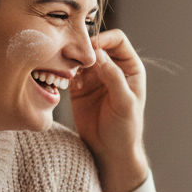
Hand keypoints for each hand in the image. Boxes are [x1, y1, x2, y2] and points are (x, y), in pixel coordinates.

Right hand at [69, 29, 149, 191]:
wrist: (110, 152)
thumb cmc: (125, 129)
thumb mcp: (124, 103)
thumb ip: (113, 77)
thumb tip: (98, 54)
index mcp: (130, 68)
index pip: (117, 40)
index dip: (104, 38)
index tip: (91, 47)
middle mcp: (112, 68)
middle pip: (95, 45)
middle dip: (83, 47)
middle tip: (72, 56)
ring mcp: (94, 77)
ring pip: (80, 56)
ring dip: (71, 58)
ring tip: (65, 69)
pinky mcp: (78, 87)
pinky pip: (68, 71)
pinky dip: (63, 71)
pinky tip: (62, 79)